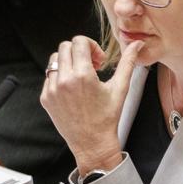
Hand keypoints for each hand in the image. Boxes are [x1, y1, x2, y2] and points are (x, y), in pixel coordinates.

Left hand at [41, 37, 142, 173]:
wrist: (92, 142)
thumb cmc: (108, 117)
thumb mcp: (121, 88)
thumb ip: (127, 63)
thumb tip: (137, 45)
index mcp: (83, 75)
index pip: (79, 42)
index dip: (91, 46)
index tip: (98, 59)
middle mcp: (64, 80)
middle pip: (65, 46)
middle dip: (80, 51)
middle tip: (91, 66)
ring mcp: (52, 89)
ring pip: (55, 59)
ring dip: (68, 62)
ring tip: (81, 76)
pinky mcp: (46, 97)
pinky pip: (49, 76)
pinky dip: (61, 77)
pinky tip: (74, 89)